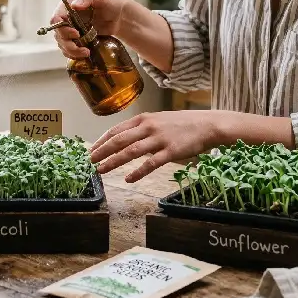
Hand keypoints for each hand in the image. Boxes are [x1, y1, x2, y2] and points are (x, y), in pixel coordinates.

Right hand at [47, 0, 133, 58]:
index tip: (76, 34)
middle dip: (68, 44)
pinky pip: (68, 50)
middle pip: (58, 34)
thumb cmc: (110, 3)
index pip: (56, 19)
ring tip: (86, 52)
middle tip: (82, 48)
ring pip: (62, 44)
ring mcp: (70, 30)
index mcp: (67, 7)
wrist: (119, 17)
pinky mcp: (76, 40)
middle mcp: (66, 19)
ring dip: (72, 51)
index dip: (62, 28)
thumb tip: (73, 5)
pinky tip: (84, 54)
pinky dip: (73, 54)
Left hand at [89, 111, 227, 182]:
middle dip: (102, 152)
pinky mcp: (170, 152)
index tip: (92, 150)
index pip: (116, 130)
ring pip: (130, 151)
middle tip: (90, 162)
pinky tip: (129, 179)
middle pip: (119, 140)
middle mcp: (148, 127)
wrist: (207, 125)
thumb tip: (124, 139)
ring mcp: (159, 139)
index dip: (101, 141)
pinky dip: (137, 172)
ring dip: (113, 162)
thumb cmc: (182, 124)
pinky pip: (150, 164)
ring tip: (101, 170)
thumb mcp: (158, 120)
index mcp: (144, 118)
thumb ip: (142, 128)